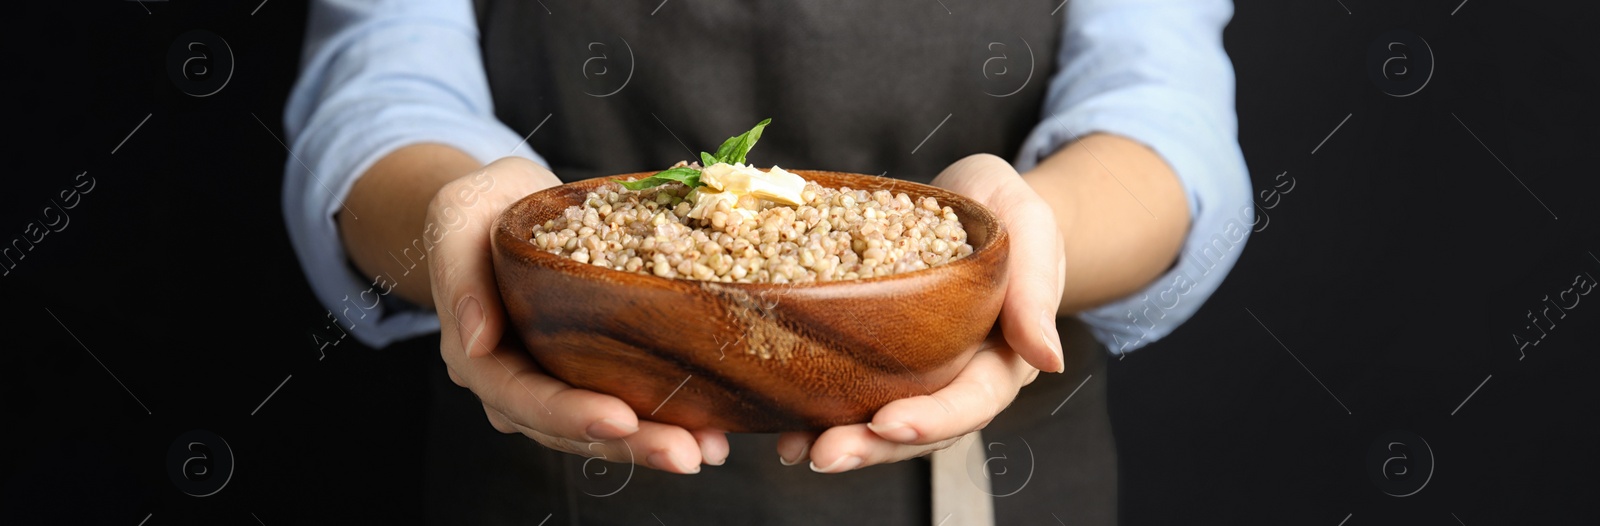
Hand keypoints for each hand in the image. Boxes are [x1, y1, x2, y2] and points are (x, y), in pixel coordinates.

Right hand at [428, 157, 727, 473]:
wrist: (497, 208)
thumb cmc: (475, 210)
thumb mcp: (456, 220)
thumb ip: (459, 278)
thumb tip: (476, 340)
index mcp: (477, 356)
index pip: (522, 398)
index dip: (570, 414)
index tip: (621, 418)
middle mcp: (516, 382)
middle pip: (571, 429)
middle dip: (631, 444)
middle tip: (687, 453)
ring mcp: (553, 381)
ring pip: (603, 427)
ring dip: (657, 441)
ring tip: (710, 449)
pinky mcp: (589, 369)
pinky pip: (626, 400)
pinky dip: (667, 416)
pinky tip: (712, 428)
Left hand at [777, 153, 1066, 471]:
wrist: (972, 201)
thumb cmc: (1008, 212)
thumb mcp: (1031, 229)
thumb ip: (1037, 289)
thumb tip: (1048, 360)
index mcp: (1002, 357)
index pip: (973, 401)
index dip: (933, 417)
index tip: (889, 423)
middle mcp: (957, 376)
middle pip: (920, 428)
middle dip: (872, 446)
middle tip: (824, 454)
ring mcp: (916, 371)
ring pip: (879, 420)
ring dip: (837, 438)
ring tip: (792, 449)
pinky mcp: (878, 354)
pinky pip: (848, 387)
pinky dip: (814, 405)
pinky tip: (778, 416)